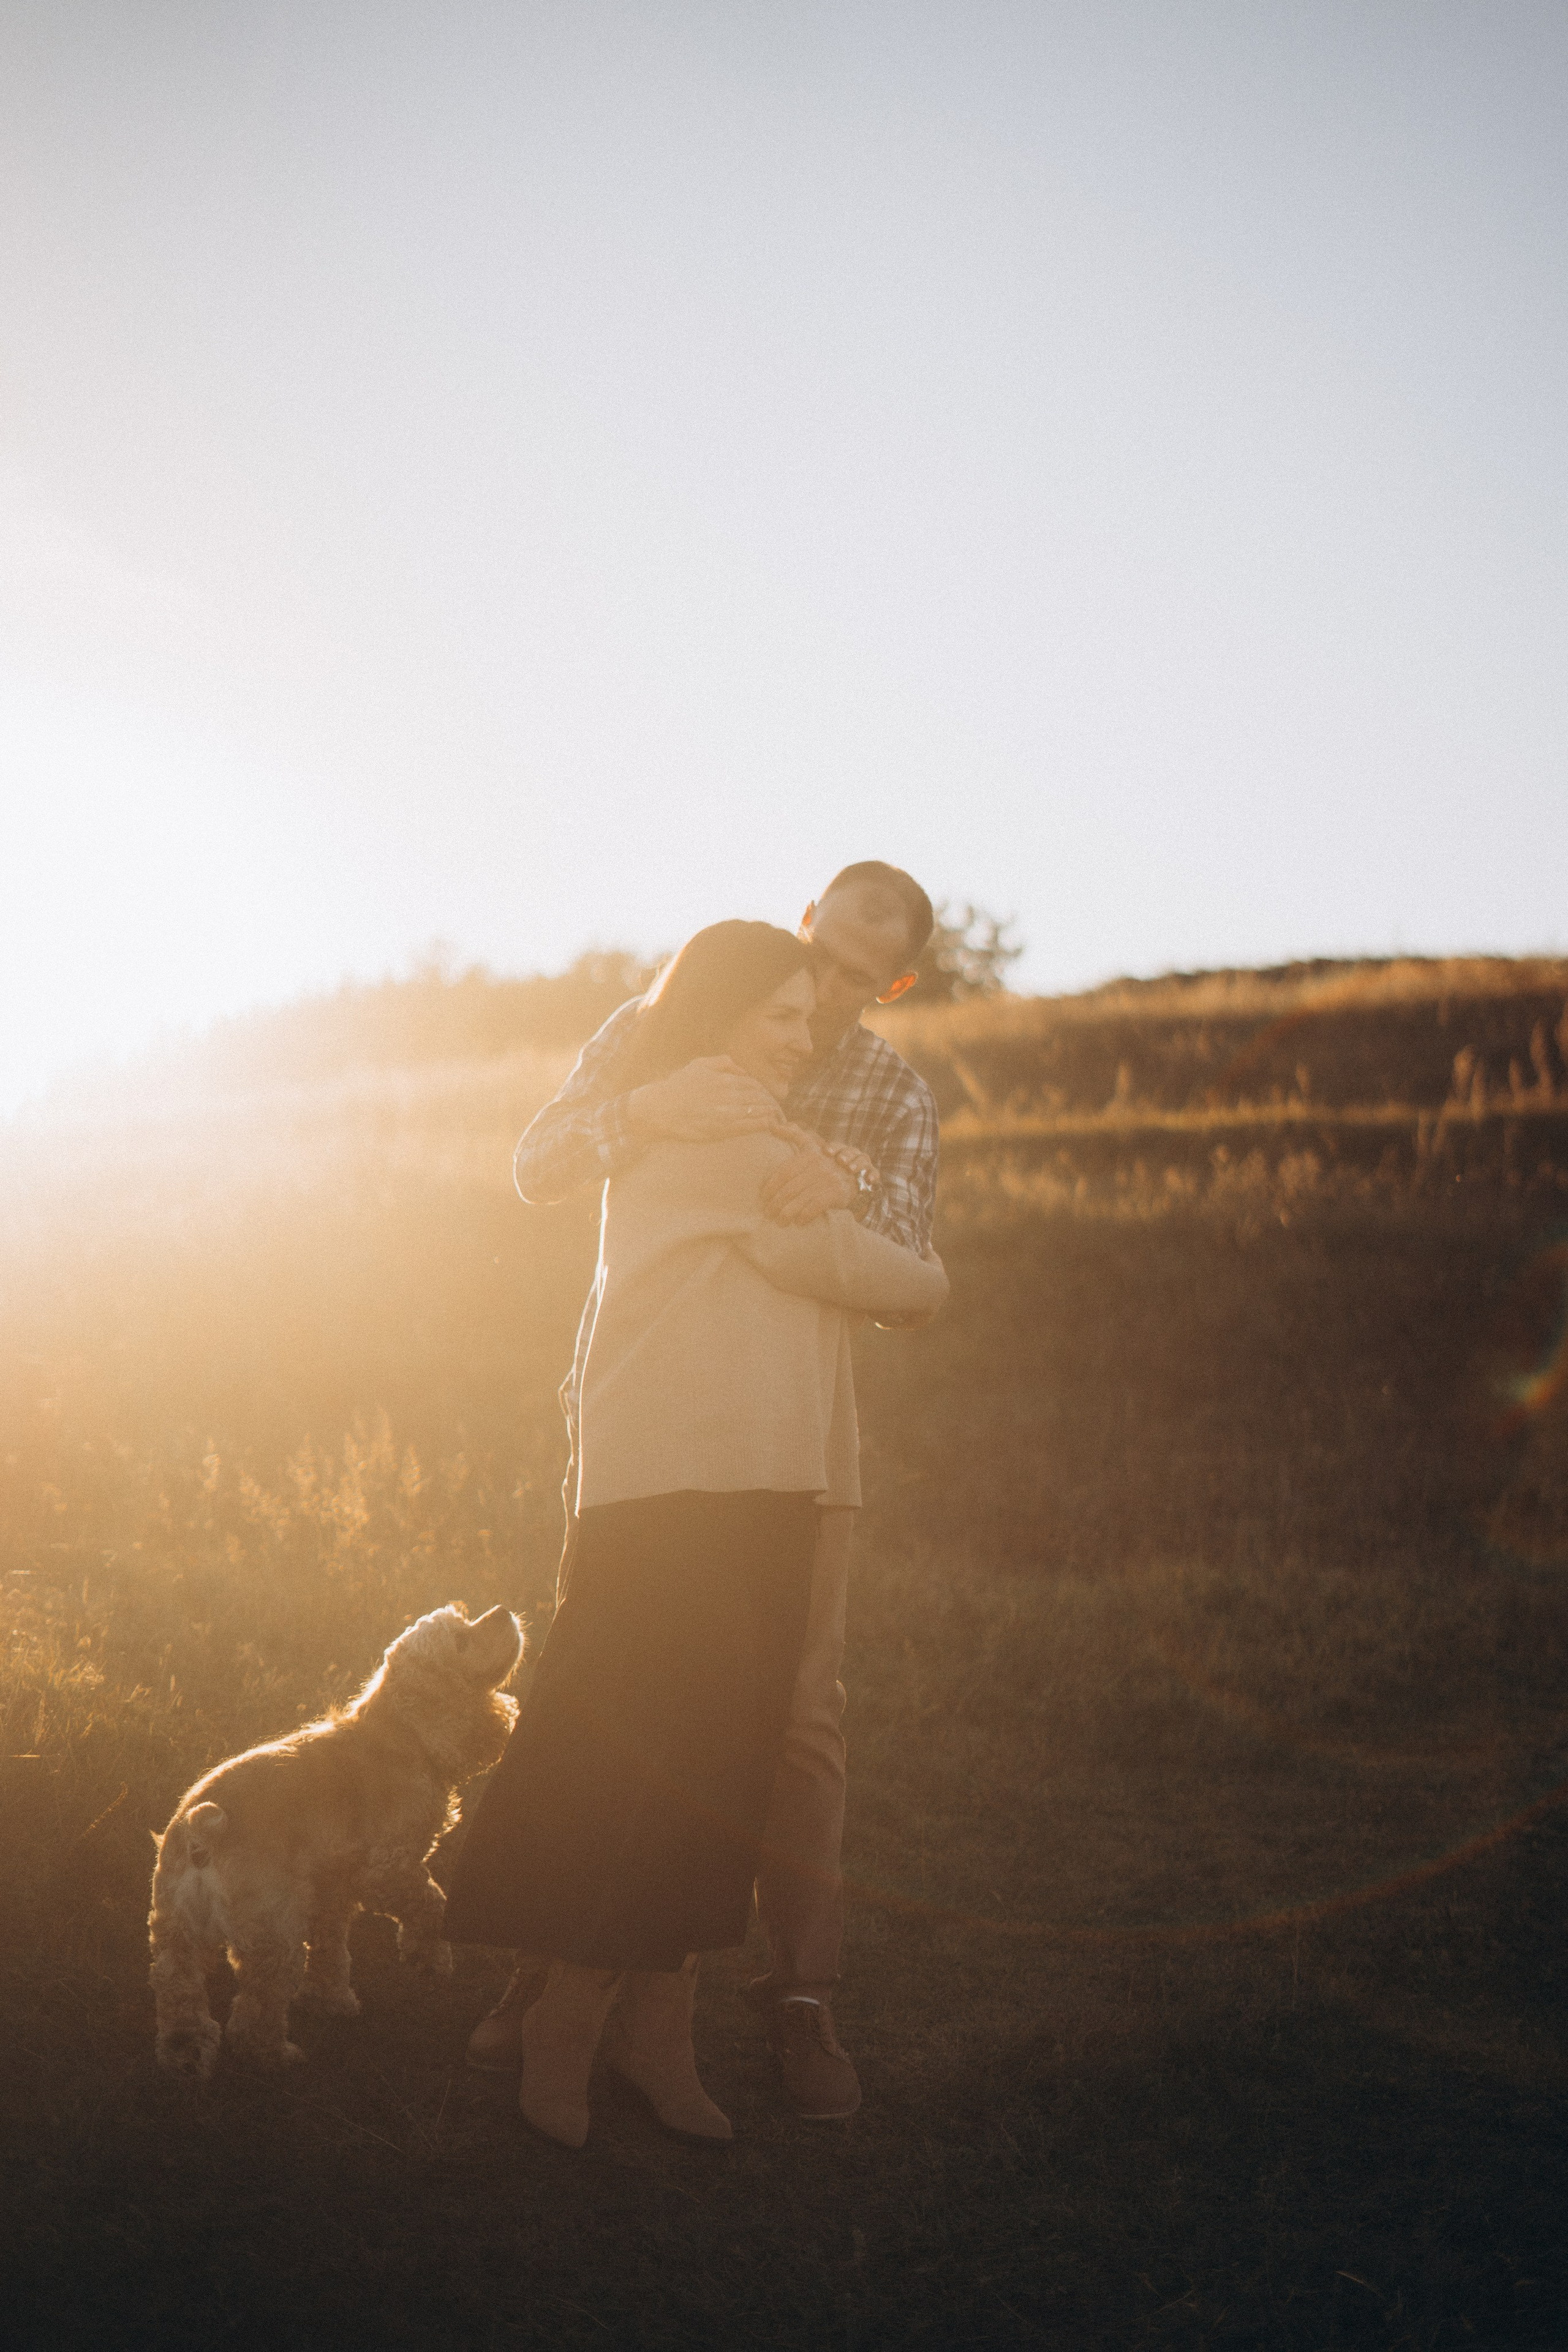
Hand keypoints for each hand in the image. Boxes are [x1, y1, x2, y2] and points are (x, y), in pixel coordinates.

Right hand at [627, 1056, 782, 1143]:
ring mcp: (725, 1112)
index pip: (753, 1084)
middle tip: (778, 1109)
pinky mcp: (721, 1128)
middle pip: (759, 1097)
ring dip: (771, 1113)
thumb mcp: (698, 1065)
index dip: (764, 1091)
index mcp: (723, 1079)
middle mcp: (727, 1094)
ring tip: (777, 1117)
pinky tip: (770, 1125)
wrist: (659, 1108)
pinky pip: (748, 1126)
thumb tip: (740, 1067)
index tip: (768, 1097)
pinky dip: (762, 1124)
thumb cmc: (678, 1086)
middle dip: (771, 1102)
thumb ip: (721, 1062)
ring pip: (757, 1110)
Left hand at [759, 1142, 855, 1224]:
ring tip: (779, 1221)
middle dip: (775, 1204)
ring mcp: (827, 1180)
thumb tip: (774, 1125)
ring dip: (786, 1214)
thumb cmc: (826, 1163)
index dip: (770, 1187)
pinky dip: (803, 1216)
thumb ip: (794, 1135)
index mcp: (809, 1155)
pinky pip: (814, 1207)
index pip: (783, 1172)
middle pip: (789, 1189)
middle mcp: (817, 1166)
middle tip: (768, 1213)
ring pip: (799, 1200)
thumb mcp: (812, 1146)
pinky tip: (798, 1222)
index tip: (763, 1198)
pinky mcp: (835, 1193)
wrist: (856, 1176)